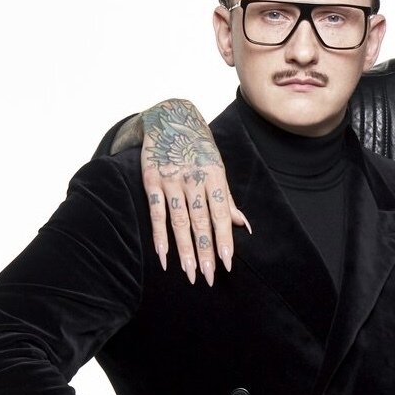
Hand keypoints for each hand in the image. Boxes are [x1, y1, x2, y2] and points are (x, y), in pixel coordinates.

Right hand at [138, 99, 247, 284]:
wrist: (170, 116)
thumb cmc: (199, 148)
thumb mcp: (217, 167)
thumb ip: (227, 199)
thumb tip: (243, 226)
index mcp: (214, 176)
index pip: (221, 214)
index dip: (224, 239)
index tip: (226, 264)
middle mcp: (193, 179)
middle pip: (200, 221)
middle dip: (205, 251)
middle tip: (208, 277)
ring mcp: (171, 180)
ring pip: (179, 220)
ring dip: (184, 249)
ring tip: (189, 273)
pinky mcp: (151, 179)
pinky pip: (156, 212)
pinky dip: (159, 235)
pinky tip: (163, 255)